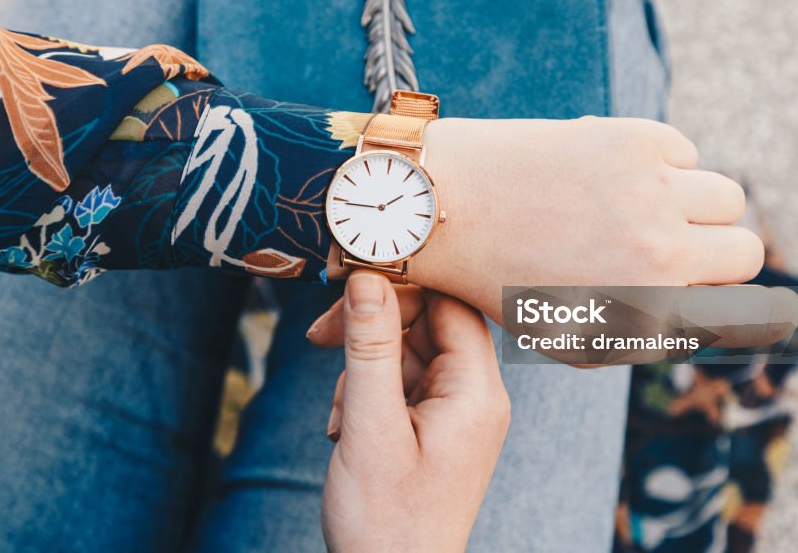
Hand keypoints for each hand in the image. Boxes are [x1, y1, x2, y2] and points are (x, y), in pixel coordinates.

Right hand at [320, 272, 509, 552]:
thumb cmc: (386, 520)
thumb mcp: (371, 426)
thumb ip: (370, 348)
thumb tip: (368, 278)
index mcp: (476, 392)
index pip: (451, 304)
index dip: (403, 287)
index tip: (351, 285)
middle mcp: (476, 396)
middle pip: (427, 323)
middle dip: (372, 330)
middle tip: (320, 341)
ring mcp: (457, 412)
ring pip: (407, 352)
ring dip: (363, 369)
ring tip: (342, 419)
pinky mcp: (435, 426)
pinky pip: (402, 383)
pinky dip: (368, 394)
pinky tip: (347, 429)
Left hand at [334, 116, 762, 325]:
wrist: (444, 205)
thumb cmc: (500, 277)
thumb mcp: (569, 335)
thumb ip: (643, 334)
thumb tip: (704, 316)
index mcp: (644, 313)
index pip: (737, 312)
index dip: (715, 299)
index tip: (697, 286)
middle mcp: (660, 256)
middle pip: (747, 252)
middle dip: (718, 255)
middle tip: (675, 248)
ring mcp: (652, 194)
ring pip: (727, 198)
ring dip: (696, 207)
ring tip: (643, 209)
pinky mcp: (634, 140)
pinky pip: (685, 152)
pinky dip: (663, 164)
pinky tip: (616, 174)